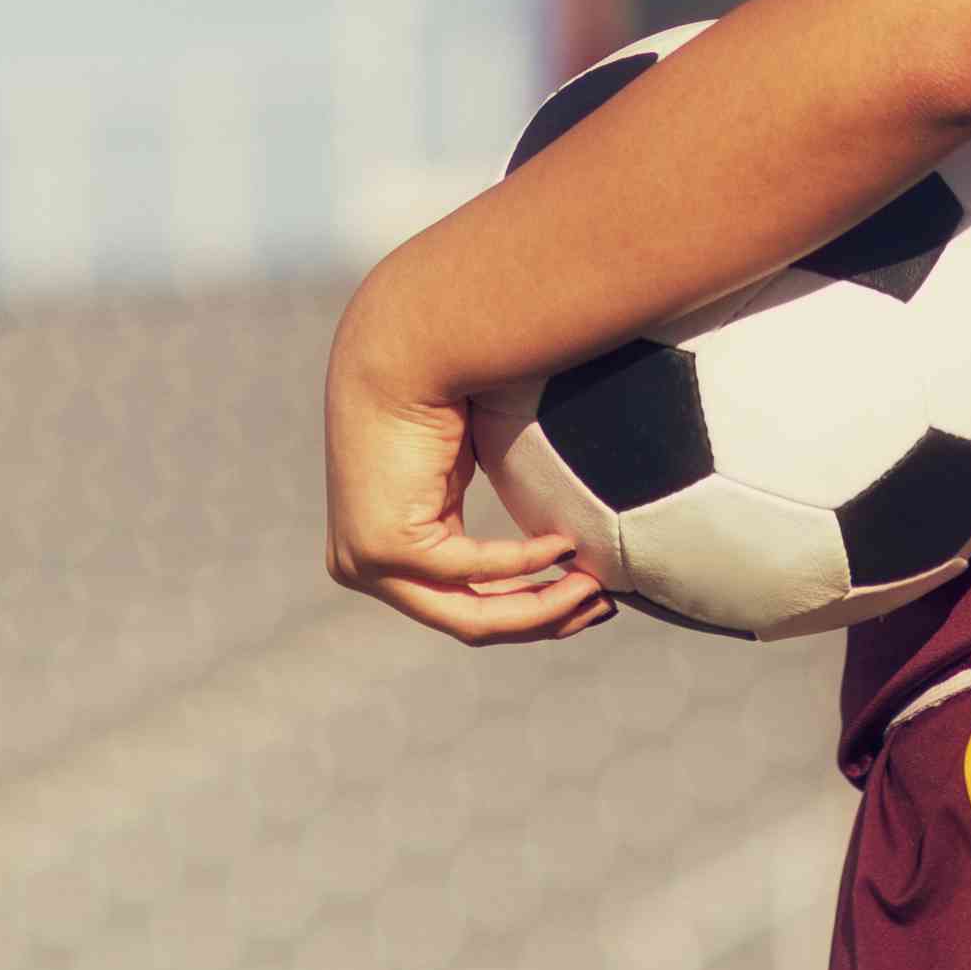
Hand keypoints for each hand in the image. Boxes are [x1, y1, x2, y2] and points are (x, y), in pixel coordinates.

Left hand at [324, 290, 612, 646]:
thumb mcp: (470, 465)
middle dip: (545, 620)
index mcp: (391, 548)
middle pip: (473, 624)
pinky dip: (522, 561)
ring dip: (542, 605)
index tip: (590, 598)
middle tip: (603, 604)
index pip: (467, 606)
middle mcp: (368, 567)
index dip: (532, 611)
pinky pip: (468, 568)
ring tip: (594, 586)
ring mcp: (367, 563)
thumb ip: (493, 513)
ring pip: (472, 616)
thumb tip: (567, 544)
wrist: (399, 345)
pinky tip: (563, 545)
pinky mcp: (380, 545)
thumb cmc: (439, 389)